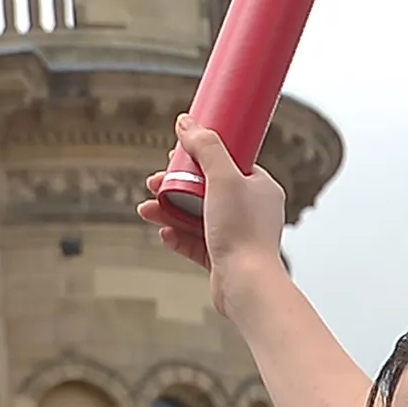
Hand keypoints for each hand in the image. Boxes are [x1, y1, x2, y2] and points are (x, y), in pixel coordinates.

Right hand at [138, 123, 287, 286]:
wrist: (247, 284)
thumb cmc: (242, 231)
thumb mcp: (223, 177)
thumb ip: (206, 147)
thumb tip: (187, 122)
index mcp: (260, 188)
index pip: (228, 163)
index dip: (200, 157)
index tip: (176, 156)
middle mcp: (252, 211)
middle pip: (207, 190)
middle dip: (175, 186)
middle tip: (154, 183)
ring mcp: (238, 235)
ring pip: (197, 217)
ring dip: (170, 211)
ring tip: (147, 209)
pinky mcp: (224, 259)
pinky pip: (196, 243)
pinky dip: (178, 237)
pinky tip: (164, 234)